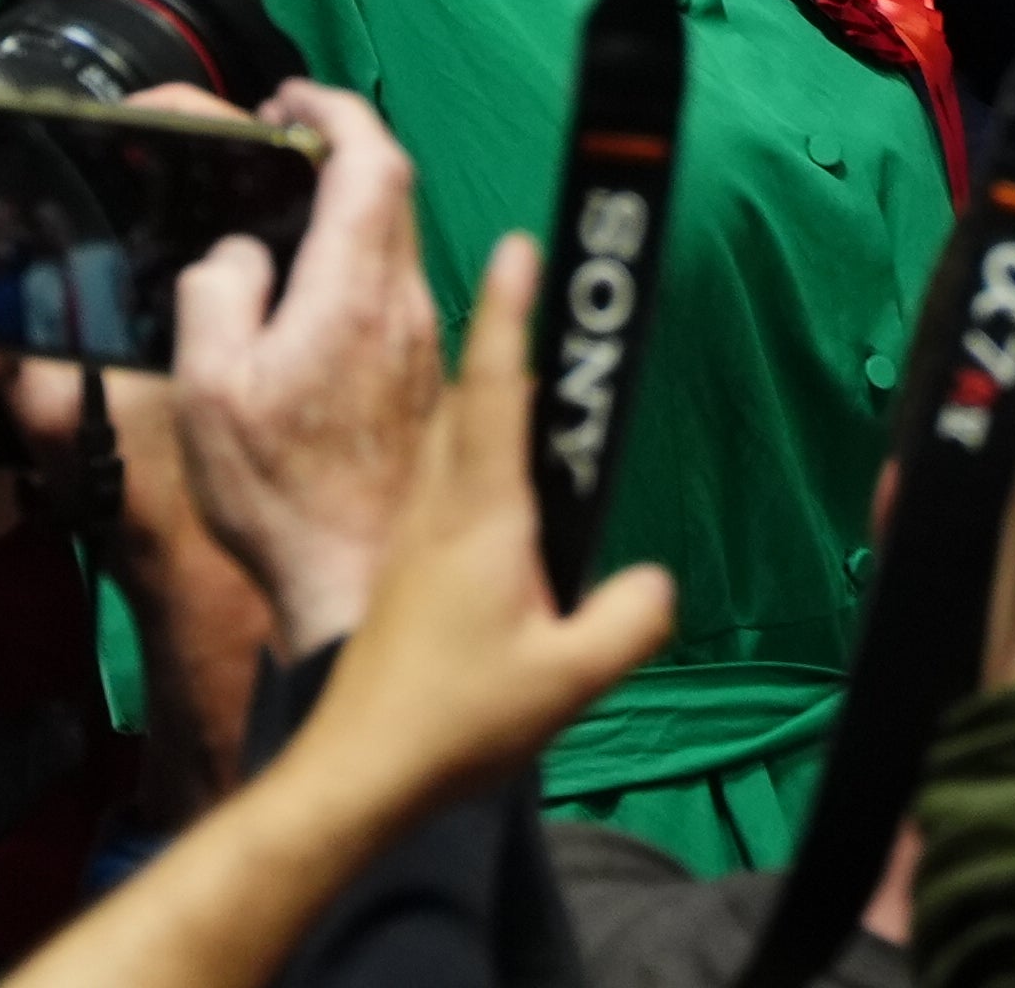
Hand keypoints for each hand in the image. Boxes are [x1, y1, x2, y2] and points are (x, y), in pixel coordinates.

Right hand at [170, 82, 445, 658]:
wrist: (353, 584)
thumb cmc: (279, 497)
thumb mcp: (208, 388)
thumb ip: (218, 292)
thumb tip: (241, 251)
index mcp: (352, 293)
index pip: (370, 159)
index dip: (332, 109)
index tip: (288, 98)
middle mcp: (403, 305)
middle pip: (390, 189)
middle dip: (338, 148)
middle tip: (278, 145)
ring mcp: (420, 343)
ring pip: (394, 240)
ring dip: (347, 210)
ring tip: (282, 219)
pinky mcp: (420, 378)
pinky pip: (392, 291)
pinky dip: (355, 264)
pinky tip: (307, 300)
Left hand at [286, 230, 676, 809]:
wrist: (358, 769)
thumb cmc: (456, 721)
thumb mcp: (569, 679)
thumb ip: (629, 618)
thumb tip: (655, 580)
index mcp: (481, 515)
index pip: (495, 390)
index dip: (507, 313)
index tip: (517, 245)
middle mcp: (442, 509)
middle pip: (467, 398)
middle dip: (498, 337)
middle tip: (536, 292)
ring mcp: (416, 539)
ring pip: (449, 438)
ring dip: (484, 396)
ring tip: (530, 383)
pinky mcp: (407, 571)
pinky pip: (443, 481)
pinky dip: (472, 451)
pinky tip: (499, 489)